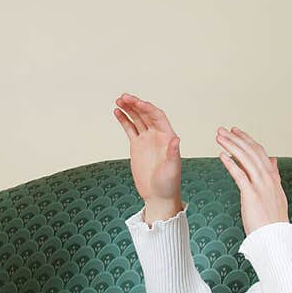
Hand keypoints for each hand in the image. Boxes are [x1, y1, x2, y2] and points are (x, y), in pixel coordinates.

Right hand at [113, 93, 183, 222]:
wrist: (159, 195)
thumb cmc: (169, 184)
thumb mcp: (172, 169)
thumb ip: (173, 153)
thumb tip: (175, 139)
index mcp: (168, 137)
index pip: (157, 116)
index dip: (147, 108)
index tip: (136, 103)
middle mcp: (158, 135)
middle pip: (146, 114)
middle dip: (135, 104)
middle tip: (123, 97)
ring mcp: (147, 139)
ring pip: (137, 119)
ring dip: (128, 108)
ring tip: (118, 101)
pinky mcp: (137, 146)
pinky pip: (130, 129)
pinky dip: (124, 119)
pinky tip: (117, 111)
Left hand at [216, 127, 288, 234]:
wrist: (275, 237)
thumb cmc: (272, 220)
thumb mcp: (276, 193)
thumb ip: (273, 175)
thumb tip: (273, 160)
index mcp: (272, 177)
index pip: (259, 152)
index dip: (246, 140)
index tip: (235, 131)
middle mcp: (268, 178)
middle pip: (251, 152)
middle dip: (235, 139)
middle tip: (222, 130)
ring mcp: (260, 186)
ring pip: (245, 159)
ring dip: (231, 146)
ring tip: (219, 137)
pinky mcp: (251, 195)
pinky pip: (240, 175)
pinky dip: (231, 164)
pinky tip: (221, 156)